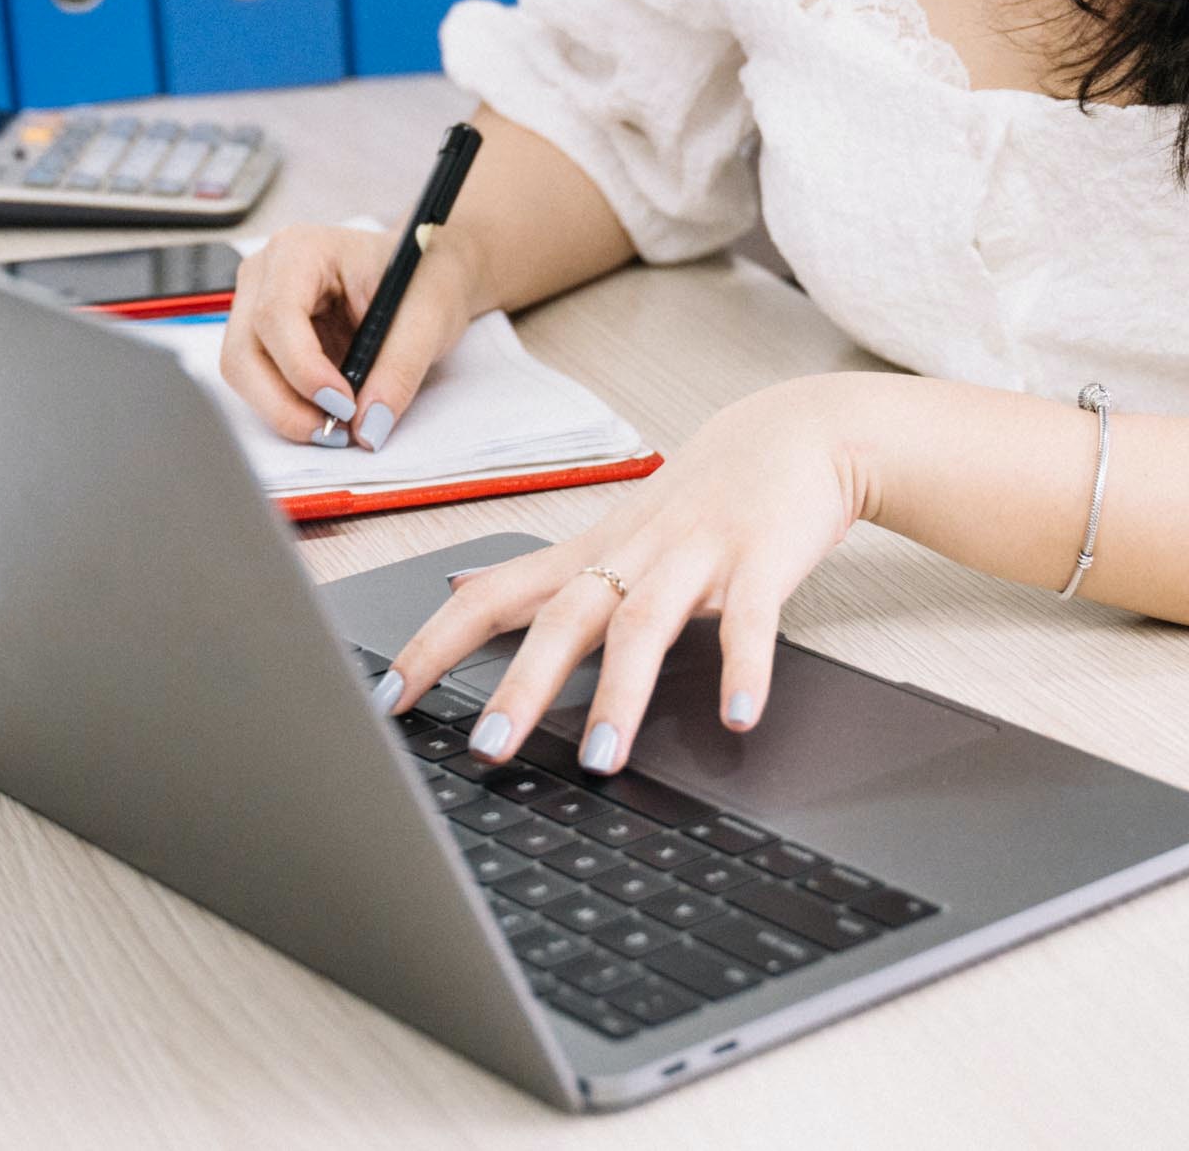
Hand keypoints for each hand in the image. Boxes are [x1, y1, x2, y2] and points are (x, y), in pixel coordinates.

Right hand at [216, 220, 488, 450]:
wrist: (423, 272)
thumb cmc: (421, 277)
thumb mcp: (426, 320)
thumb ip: (398, 373)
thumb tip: (368, 428)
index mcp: (301, 249)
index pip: (276, 315)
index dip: (302, 368)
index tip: (342, 404)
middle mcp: (265, 274)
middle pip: (244, 352)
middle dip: (285, 402)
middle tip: (336, 431)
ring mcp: (256, 304)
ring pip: (243, 373)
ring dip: (285, 409)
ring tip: (337, 426)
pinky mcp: (263, 336)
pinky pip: (258, 381)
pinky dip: (289, 405)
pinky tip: (327, 412)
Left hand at [371, 373, 877, 772]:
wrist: (802, 430)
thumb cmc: (704, 492)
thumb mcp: (614, 527)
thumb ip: (542, 569)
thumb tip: (457, 588)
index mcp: (590, 552)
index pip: (492, 596)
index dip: (434, 644)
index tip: (387, 699)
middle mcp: (633, 552)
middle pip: (564, 617)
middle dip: (522, 685)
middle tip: (487, 748)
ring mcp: (697, 554)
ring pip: (646, 622)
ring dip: (622, 692)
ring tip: (603, 758)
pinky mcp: (764, 559)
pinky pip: (753, 620)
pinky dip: (745, 668)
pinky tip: (740, 717)